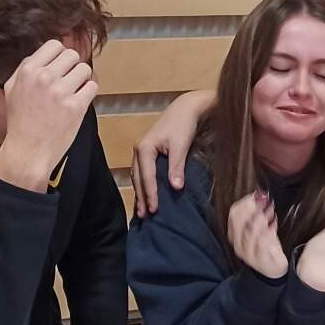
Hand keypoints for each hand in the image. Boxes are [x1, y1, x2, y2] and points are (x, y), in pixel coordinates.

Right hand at [0, 40, 95, 192]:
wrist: (28, 151)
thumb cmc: (20, 122)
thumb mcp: (12, 88)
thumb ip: (27, 67)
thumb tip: (45, 52)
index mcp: (28, 71)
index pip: (55, 45)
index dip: (60, 55)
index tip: (61, 65)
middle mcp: (44, 78)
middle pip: (72, 55)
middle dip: (72, 67)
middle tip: (68, 80)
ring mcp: (61, 92)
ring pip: (85, 69)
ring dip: (82, 79)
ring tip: (73, 92)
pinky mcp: (76, 106)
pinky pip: (93, 86)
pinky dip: (88, 92)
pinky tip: (78, 101)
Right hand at [131, 88, 213, 216]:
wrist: (186, 109)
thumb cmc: (184, 125)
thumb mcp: (181, 145)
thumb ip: (177, 167)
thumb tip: (175, 187)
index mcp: (144, 148)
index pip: (146, 176)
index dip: (150, 194)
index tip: (155, 210)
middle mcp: (139, 150)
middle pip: (138, 178)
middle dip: (141, 197)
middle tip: (144, 216)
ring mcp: (142, 151)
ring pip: (138, 176)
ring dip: (140, 193)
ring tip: (143, 211)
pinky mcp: (148, 152)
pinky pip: (142, 172)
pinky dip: (143, 185)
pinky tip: (146, 195)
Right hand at [228, 191, 289, 278]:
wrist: (272, 270)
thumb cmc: (265, 247)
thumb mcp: (259, 229)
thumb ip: (258, 215)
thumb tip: (261, 195)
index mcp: (235, 234)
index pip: (234, 214)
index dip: (245, 202)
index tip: (257, 195)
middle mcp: (238, 243)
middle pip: (238, 221)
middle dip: (252, 208)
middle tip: (265, 202)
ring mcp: (247, 252)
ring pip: (250, 231)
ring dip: (261, 218)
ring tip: (270, 212)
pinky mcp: (258, 259)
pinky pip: (261, 243)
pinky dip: (268, 231)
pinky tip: (273, 225)